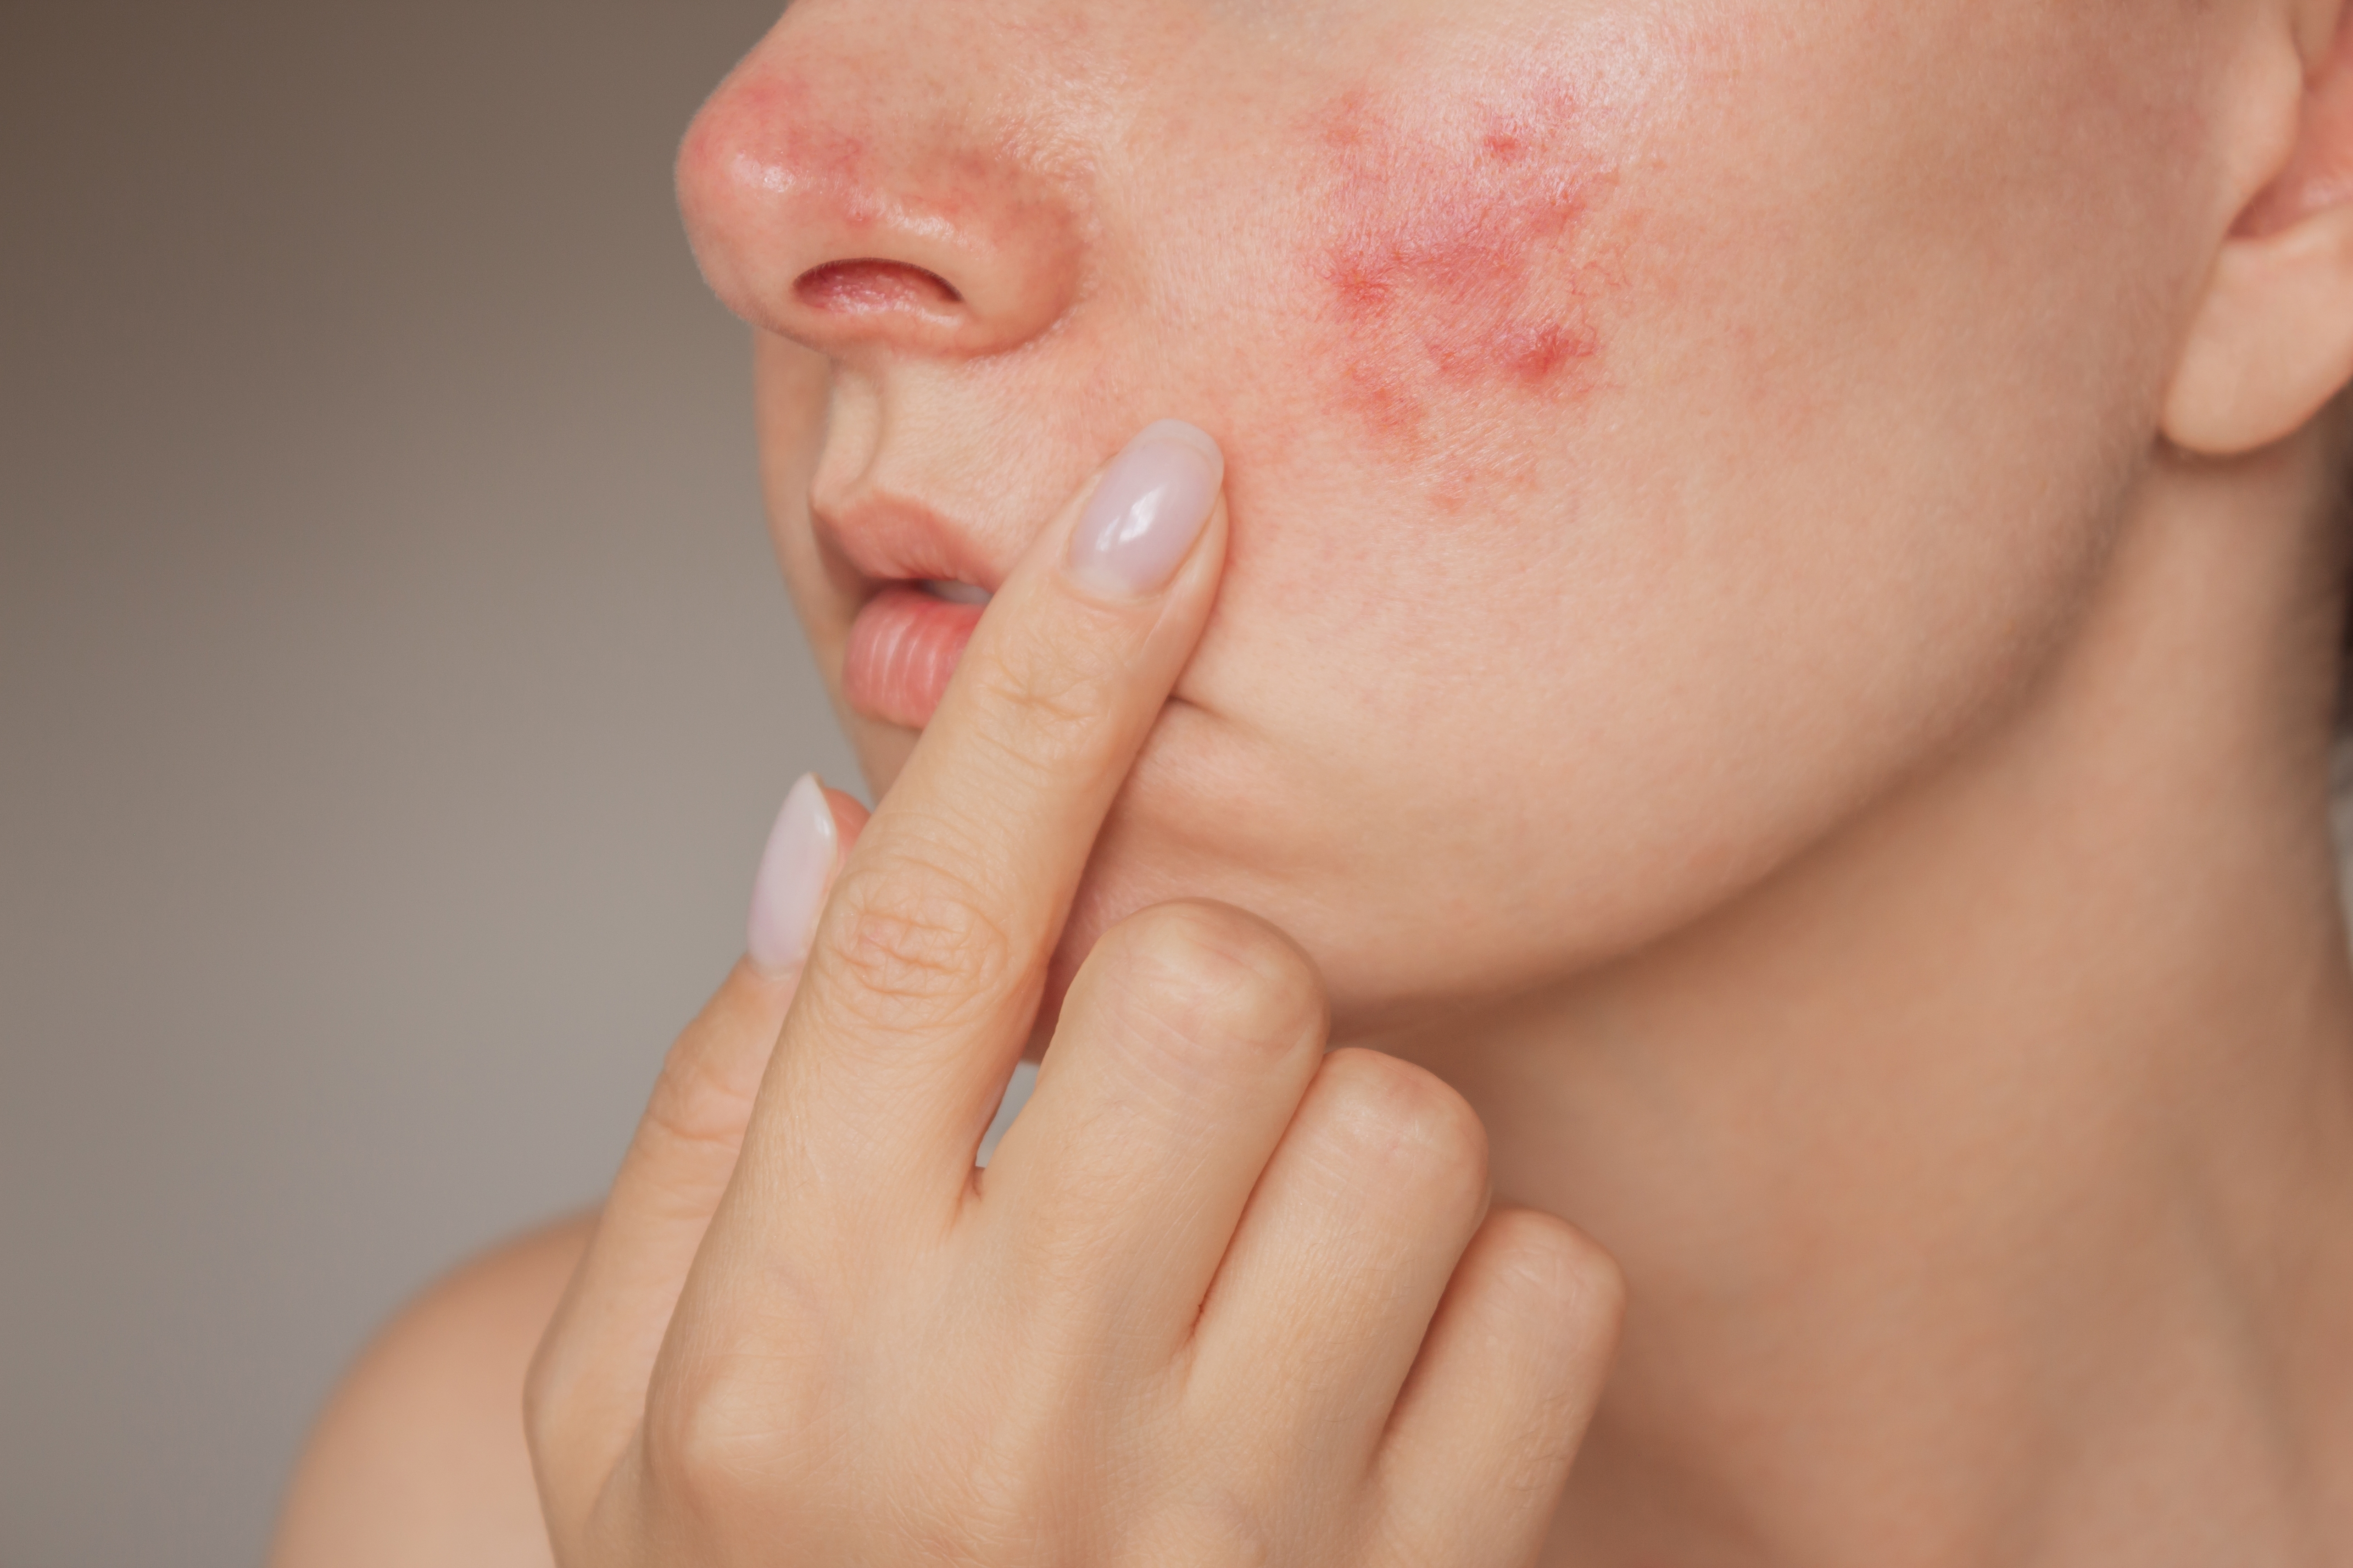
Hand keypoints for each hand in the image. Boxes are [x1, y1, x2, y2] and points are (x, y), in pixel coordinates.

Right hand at [526, 420, 1623, 1565]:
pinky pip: (1545, 1285)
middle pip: (1210, 981)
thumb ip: (718, 1112)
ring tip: (1244, 1271)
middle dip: (1199, 986)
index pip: (926, 927)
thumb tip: (831, 832)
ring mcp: (1223, 1532)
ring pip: (1404, 1120)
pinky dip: (1479, 1296)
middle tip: (1143, 1091)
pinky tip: (1360, 1382)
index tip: (1158, 491)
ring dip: (1341, 1148)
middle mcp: (995, 1430)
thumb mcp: (639, 1402)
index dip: (1047, 679)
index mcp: (778, 1348)